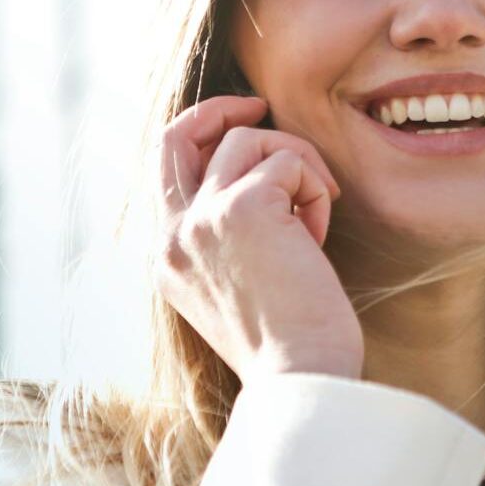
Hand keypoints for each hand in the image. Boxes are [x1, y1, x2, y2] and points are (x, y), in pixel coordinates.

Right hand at [153, 94, 364, 385]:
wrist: (301, 379)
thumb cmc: (288, 346)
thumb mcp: (237, 288)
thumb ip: (227, 238)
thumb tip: (260, 181)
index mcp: (167, 259)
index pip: (165, 170)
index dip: (202, 138)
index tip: (242, 129)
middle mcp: (172, 236)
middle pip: (177, 135)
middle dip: (220, 109)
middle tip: (261, 106)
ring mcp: (202, 219)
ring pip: (249, 141)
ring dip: (296, 165)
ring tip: (315, 214)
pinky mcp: (243, 207)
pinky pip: (288, 161)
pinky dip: (314, 188)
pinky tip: (319, 236)